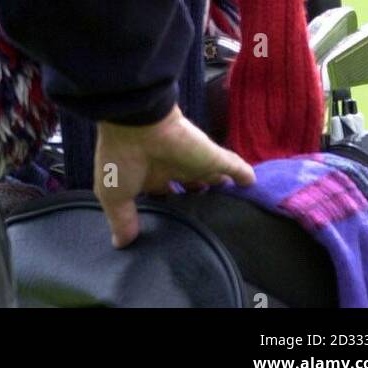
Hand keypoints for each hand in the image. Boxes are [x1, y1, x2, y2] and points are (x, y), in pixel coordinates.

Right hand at [94, 104, 255, 247]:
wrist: (136, 124)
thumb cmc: (121, 158)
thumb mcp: (114, 195)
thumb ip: (122, 219)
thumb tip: (121, 243)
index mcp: (149, 175)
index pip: (164, 192)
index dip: (172, 204)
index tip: (178, 221)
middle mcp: (172, 166)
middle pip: (190, 183)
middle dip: (199, 196)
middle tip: (208, 215)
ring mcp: (193, 160)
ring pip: (212, 174)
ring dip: (221, 185)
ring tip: (232, 204)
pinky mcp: (210, 156)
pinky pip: (232, 165)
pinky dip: (243, 174)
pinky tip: (252, 184)